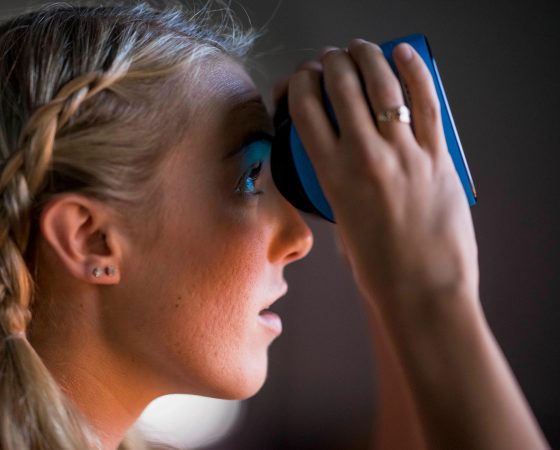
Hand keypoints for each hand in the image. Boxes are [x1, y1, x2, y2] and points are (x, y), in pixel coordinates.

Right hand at [278, 39, 478, 311]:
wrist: (421, 292)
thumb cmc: (378, 267)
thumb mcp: (341, 220)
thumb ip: (337, 184)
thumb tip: (343, 156)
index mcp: (332, 176)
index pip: (306, 108)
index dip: (301, 81)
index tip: (304, 76)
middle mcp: (365, 157)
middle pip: (341, 86)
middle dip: (331, 61)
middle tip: (331, 58)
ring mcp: (405, 154)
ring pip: (381, 84)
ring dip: (367, 56)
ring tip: (361, 48)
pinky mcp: (439, 157)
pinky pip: (426, 101)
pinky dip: (414, 70)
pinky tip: (403, 53)